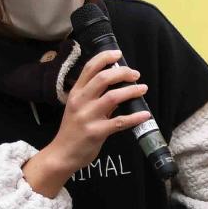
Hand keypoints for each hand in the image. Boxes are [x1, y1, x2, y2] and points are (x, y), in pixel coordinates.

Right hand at [25, 49, 149, 196]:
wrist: (62, 154)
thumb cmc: (73, 130)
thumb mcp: (79, 108)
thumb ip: (96, 96)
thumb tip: (118, 85)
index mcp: (75, 93)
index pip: (89, 68)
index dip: (104, 57)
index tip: (118, 53)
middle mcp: (80, 102)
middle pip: (103, 79)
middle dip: (122, 73)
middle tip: (135, 74)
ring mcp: (88, 117)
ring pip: (113, 97)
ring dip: (131, 91)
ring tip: (142, 89)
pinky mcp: (96, 132)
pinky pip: (120, 122)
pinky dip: (135, 117)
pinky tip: (145, 114)